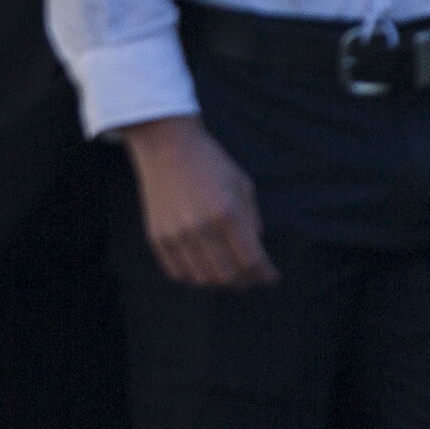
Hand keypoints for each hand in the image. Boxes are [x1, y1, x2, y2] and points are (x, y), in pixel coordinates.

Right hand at [122, 115, 274, 287]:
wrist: (166, 146)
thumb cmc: (210, 163)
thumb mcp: (242, 185)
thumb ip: (252, 220)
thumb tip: (255, 252)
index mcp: (228, 213)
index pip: (251, 260)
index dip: (265, 274)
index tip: (271, 277)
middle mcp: (201, 227)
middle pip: (228, 275)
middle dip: (246, 281)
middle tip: (252, 277)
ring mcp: (176, 233)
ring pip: (203, 278)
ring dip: (220, 281)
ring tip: (228, 274)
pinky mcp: (158, 236)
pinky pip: (178, 272)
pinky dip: (194, 277)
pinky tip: (204, 268)